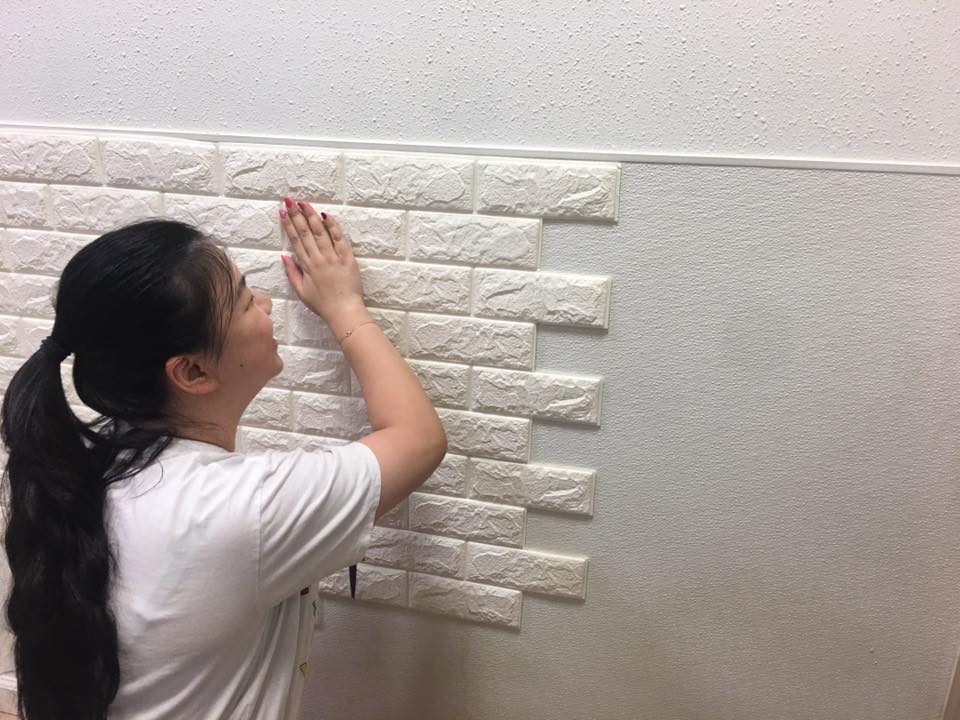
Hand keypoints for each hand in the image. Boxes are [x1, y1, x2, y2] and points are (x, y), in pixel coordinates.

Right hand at [279, 198, 366, 322]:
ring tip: (304, 202)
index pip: (295, 241)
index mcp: (307, 266)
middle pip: (305, 232)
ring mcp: (333, 257)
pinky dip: (333, 226)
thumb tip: (284, 256)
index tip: (282, 212)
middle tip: (289, 200)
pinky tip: (326, 214)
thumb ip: (292, 273)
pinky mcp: (347, 258)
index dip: (288, 225)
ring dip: (311, 215)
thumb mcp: (301, 292)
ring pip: (320, 232)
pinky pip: (340, 239)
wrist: (344, 312)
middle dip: (296, 214)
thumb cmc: (323, 304)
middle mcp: (318, 259)